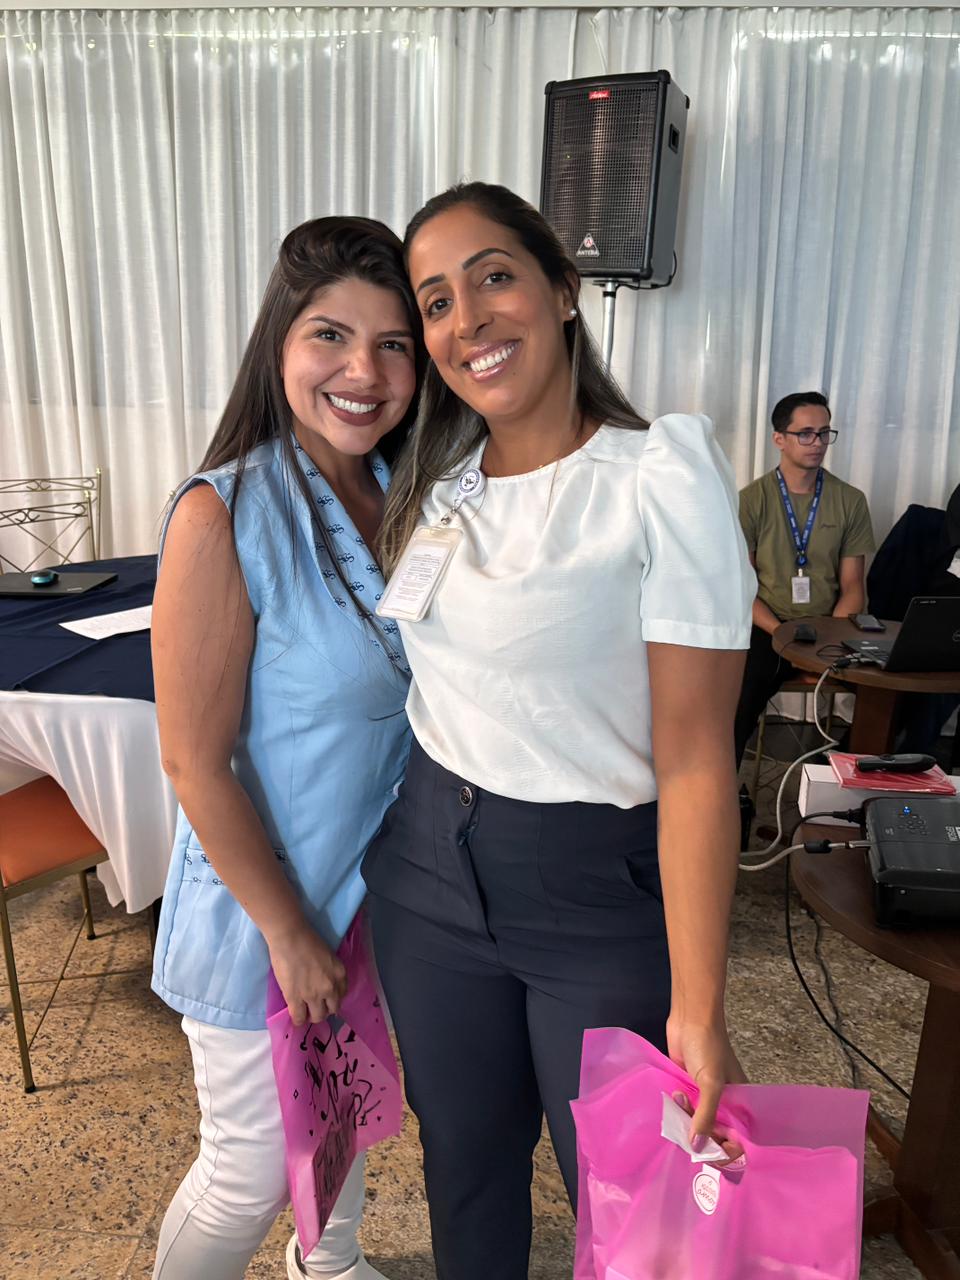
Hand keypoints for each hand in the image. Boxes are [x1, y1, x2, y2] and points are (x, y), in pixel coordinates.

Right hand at [267, 921, 346, 1025]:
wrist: (290, 937)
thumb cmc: (307, 939)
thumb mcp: (328, 956)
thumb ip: (329, 972)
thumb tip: (322, 982)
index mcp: (340, 974)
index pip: (342, 995)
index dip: (332, 998)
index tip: (326, 998)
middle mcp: (330, 987)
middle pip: (332, 1009)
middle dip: (324, 1009)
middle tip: (315, 1006)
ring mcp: (313, 995)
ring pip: (317, 1017)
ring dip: (312, 1016)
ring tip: (305, 1011)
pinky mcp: (296, 999)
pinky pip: (299, 1018)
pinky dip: (298, 1020)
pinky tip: (296, 1016)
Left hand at [666, 1015, 746, 1160]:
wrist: (690, 1018)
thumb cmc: (708, 1046)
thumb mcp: (711, 1083)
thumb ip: (705, 1117)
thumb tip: (697, 1148)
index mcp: (740, 1105)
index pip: (738, 1140)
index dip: (726, 1151)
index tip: (710, 1150)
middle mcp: (725, 1105)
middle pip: (715, 1137)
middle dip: (701, 1136)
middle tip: (689, 1123)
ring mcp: (705, 1098)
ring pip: (697, 1125)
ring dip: (687, 1119)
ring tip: (681, 1097)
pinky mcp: (688, 1090)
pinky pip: (684, 1111)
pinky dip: (679, 1110)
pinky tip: (675, 1097)